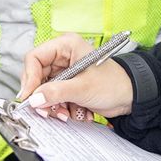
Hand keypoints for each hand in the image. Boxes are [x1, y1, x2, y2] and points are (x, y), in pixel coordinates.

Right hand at [19, 33, 134, 120]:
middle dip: (42, 97)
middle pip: (37, 76)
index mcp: (66, 46)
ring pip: (44, 90)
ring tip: (66, 113)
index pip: (35, 58)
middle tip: (45, 111)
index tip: (28, 97)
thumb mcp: (82, 88)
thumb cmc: (114, 83)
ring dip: (53, 105)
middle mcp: (63, 57)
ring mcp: (65, 72)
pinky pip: (54, 97)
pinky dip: (61, 108)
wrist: (131, 96)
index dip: (29, 78)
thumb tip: (34, 99)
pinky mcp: (68, 85)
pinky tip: (75, 112)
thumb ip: (56, 92)